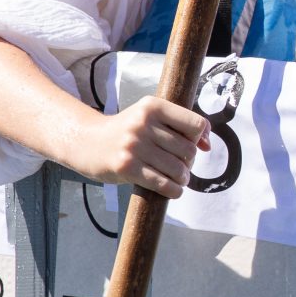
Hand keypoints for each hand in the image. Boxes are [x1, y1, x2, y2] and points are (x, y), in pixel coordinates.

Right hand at [68, 94, 208, 197]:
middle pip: (188, 150)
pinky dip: (173, 190)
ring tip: (178, 178)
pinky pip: (163, 184)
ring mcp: (134, 146)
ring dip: (183, 178)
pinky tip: (172, 189)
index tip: (197, 146)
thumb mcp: (149, 117)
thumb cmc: (127, 132)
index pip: (195, 124)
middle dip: (189, 162)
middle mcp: (143, 123)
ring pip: (178, 169)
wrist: (88, 143)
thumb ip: (179, 125)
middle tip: (180, 165)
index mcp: (153, 106)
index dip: (200, 138)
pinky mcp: (127, 167)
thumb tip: (207, 145)